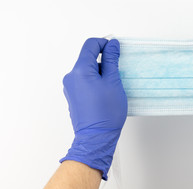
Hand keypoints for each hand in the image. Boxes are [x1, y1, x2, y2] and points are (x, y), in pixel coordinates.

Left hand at [60, 38, 126, 179]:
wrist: (96, 137)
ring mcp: (70, 87)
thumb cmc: (106, 113)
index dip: (104, 43)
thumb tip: (112, 45)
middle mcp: (71, 77)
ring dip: (101, 72)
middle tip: (118, 71)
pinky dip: (95, 81)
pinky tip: (106, 93)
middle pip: (88, 58)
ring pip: (87, 71)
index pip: (90, 45)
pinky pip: (84, 81)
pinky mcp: (73, 96)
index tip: (115, 49)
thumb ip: (111, 60)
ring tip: (113, 86)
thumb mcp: (113, 82)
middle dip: (104, 60)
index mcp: (80, 70)